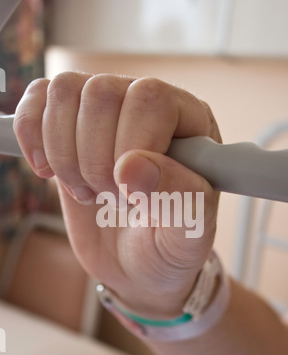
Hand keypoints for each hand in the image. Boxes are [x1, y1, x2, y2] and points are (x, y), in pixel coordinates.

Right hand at [14, 73, 220, 318]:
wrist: (139, 263)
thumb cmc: (169, 245)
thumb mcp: (188, 235)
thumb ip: (177, 199)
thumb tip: (132, 166)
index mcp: (189, 122)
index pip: (150, 99)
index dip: (131, 146)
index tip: (130, 194)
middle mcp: (147, 107)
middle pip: (101, 93)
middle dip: (95, 160)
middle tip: (111, 199)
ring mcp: (105, 115)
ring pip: (64, 91)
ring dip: (64, 154)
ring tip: (87, 192)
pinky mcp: (69, 128)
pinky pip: (38, 98)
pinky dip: (30, 132)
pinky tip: (46, 170)